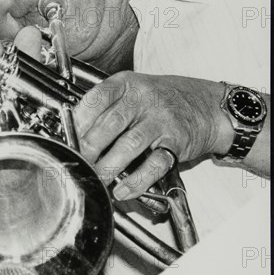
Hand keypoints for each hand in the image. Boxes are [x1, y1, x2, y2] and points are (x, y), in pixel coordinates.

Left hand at [73, 72, 234, 199]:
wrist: (206, 104)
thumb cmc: (161, 99)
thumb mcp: (132, 91)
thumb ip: (106, 107)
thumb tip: (74, 134)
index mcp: (127, 84)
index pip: (97, 98)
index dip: (79, 120)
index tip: (67, 138)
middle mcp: (143, 99)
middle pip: (110, 123)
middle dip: (89, 147)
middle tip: (77, 163)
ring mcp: (161, 119)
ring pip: (130, 144)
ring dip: (109, 166)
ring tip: (96, 179)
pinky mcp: (176, 142)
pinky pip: (155, 163)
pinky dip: (137, 180)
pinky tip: (123, 190)